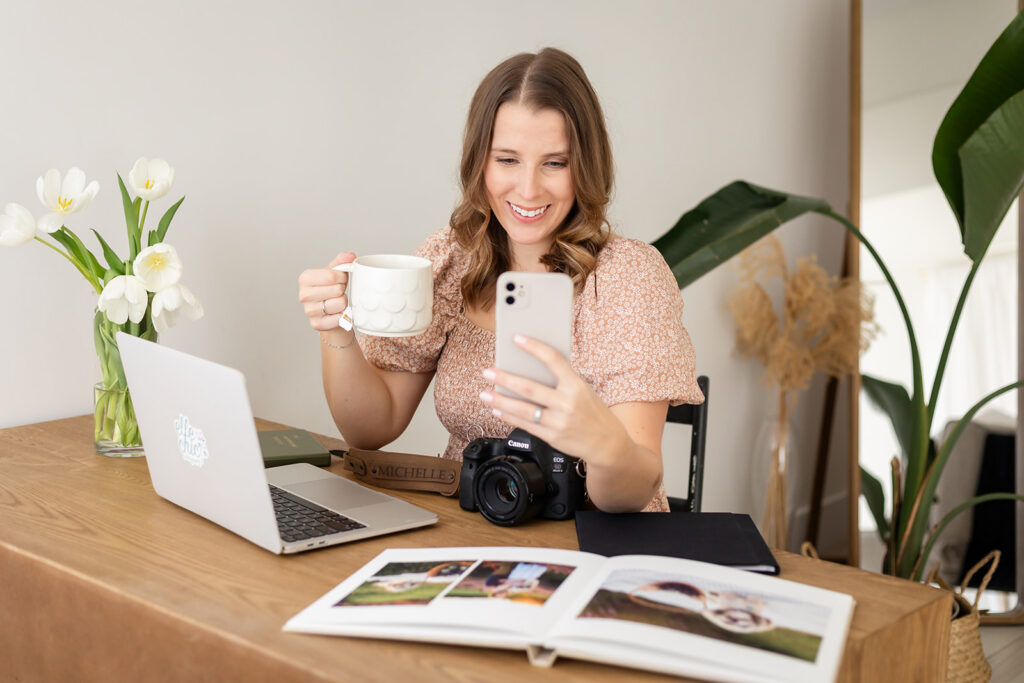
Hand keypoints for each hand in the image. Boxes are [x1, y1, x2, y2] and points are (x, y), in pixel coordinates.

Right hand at [298, 252, 355, 331]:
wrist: (329, 313)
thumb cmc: (330, 291)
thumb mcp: (334, 273)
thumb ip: (342, 262)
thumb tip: (350, 256)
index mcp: (305, 279)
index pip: (332, 276)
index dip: (342, 278)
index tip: (340, 280)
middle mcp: (304, 295)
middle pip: (337, 290)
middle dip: (342, 290)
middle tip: (337, 292)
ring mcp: (309, 311)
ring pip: (340, 303)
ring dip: (343, 303)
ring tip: (337, 302)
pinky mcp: (316, 324)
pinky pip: (340, 318)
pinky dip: (342, 316)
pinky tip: (336, 313)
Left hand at [478, 335, 627, 468]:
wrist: (607, 443)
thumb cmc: (593, 412)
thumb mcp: (583, 390)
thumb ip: (561, 381)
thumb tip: (530, 368)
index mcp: (576, 385)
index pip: (553, 360)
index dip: (534, 347)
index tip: (516, 338)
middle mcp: (567, 403)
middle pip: (529, 388)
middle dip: (505, 379)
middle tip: (488, 371)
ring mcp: (559, 421)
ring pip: (523, 409)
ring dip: (500, 400)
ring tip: (485, 394)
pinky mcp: (552, 437)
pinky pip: (525, 424)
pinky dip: (508, 416)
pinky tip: (497, 410)